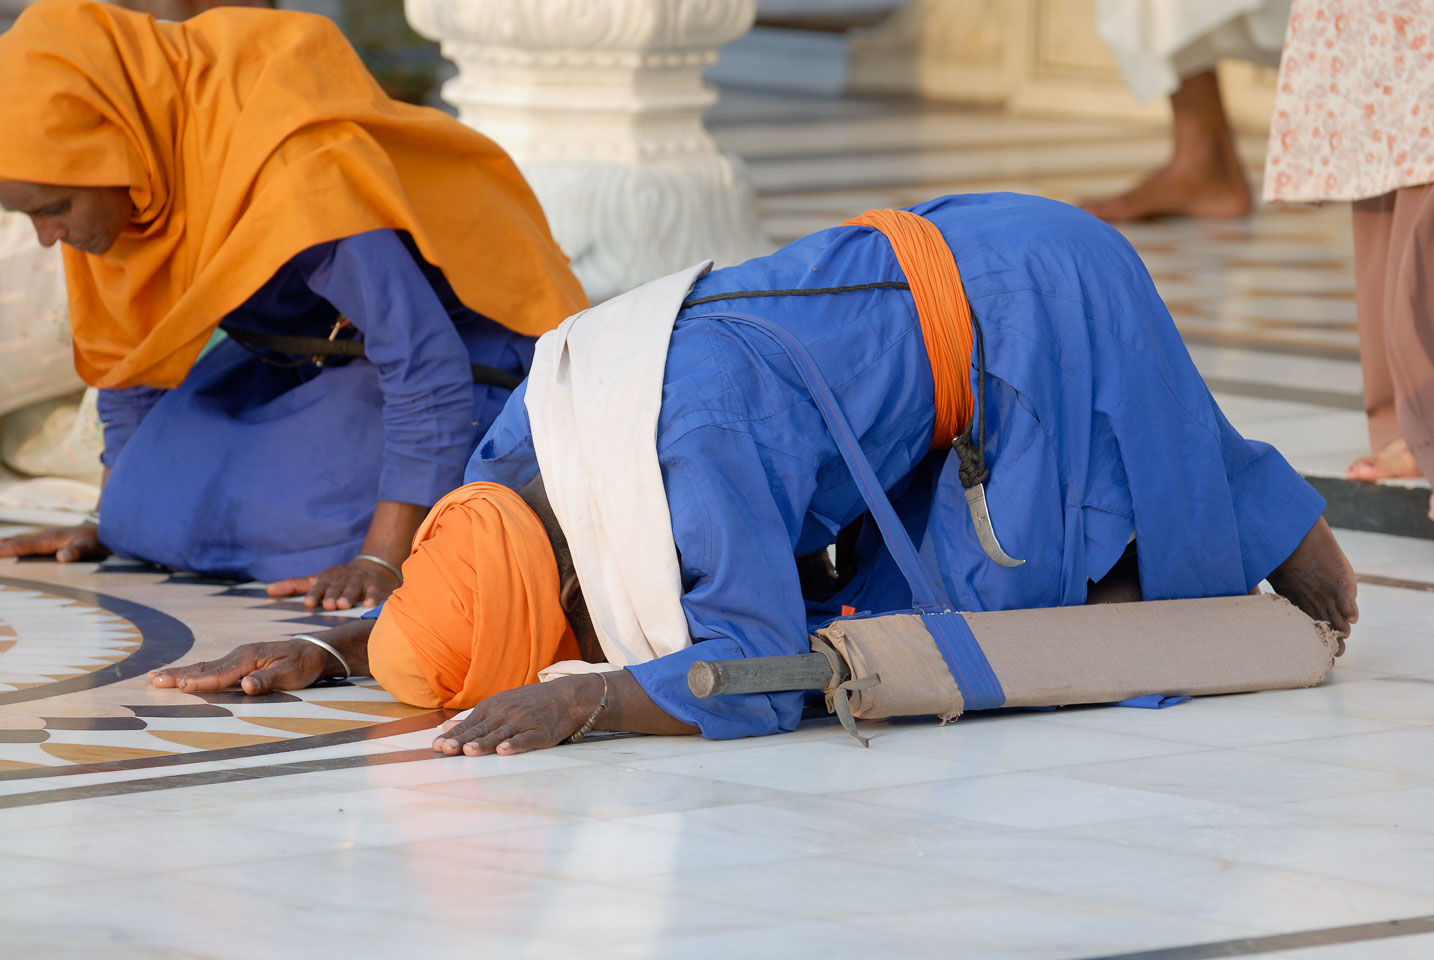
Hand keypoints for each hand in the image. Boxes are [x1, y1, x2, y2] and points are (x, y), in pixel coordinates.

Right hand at [0, 523, 108, 562]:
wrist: (109, 528)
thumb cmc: (99, 539)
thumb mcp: (90, 546)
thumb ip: (77, 551)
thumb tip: (62, 557)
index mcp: (51, 539)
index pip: (25, 545)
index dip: (8, 549)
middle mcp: (46, 537)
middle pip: (19, 541)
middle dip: (3, 546)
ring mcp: (49, 537)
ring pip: (23, 541)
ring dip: (8, 545)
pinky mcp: (52, 540)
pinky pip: (30, 543)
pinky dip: (17, 545)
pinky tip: (12, 547)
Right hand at [148, 638, 334, 694]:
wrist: (316, 651)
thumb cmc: (305, 664)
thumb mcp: (292, 674)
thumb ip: (268, 680)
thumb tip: (247, 686)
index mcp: (249, 657)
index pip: (220, 674)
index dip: (199, 681)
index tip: (178, 686)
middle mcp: (240, 654)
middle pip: (204, 667)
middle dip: (178, 674)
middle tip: (152, 679)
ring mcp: (239, 656)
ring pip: (205, 666)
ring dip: (181, 671)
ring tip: (157, 676)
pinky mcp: (241, 660)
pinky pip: (213, 667)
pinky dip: (195, 671)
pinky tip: (185, 675)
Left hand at [266, 556, 399, 609]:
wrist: (372, 567)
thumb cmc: (338, 579)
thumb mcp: (317, 579)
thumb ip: (294, 585)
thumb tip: (267, 590)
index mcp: (326, 580)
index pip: (318, 586)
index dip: (314, 594)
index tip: (309, 603)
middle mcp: (341, 580)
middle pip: (336, 588)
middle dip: (332, 595)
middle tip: (329, 604)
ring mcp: (358, 582)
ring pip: (353, 589)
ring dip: (349, 596)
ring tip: (345, 605)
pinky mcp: (374, 585)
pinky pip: (373, 591)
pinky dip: (372, 597)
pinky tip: (369, 605)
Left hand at [433, 675, 601, 756]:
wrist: (565, 697)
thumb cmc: (529, 702)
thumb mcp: (499, 704)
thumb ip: (473, 719)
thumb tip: (445, 727)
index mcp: (493, 708)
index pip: (469, 725)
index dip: (453, 736)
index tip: (436, 746)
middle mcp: (505, 713)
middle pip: (480, 730)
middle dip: (462, 741)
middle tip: (446, 750)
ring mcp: (523, 722)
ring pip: (500, 735)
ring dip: (484, 743)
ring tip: (470, 751)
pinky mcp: (540, 732)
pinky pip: (526, 739)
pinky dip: (515, 745)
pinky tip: (504, 751)